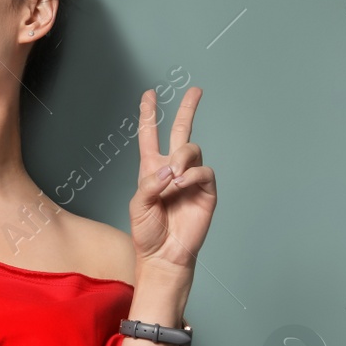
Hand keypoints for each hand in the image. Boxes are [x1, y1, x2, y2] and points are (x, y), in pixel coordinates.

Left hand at [129, 86, 216, 277]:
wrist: (164, 255)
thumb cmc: (147, 232)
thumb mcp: (138, 205)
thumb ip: (150, 184)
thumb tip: (170, 168)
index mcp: (151, 169)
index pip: (150, 135)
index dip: (149, 114)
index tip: (149, 94)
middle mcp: (173, 169)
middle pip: (182, 131)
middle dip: (188, 109)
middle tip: (196, 90)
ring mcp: (191, 179)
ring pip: (192, 150)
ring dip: (181, 159)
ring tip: (172, 180)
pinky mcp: (207, 191)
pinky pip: (204, 171)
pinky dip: (191, 175)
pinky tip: (181, 186)